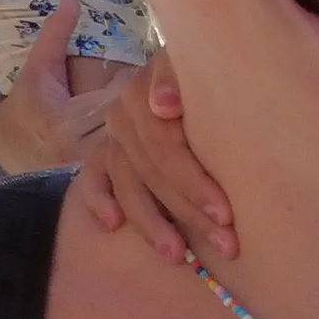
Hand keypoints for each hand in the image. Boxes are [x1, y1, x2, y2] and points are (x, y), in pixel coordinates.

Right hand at [56, 40, 236, 263]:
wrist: (200, 64)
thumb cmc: (214, 69)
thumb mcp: (199, 66)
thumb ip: (177, 78)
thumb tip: (163, 107)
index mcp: (145, 93)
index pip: (165, 145)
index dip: (193, 181)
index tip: (225, 215)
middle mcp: (125, 115)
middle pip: (150, 170)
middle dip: (187, 211)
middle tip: (224, 244)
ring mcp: (114, 135)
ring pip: (126, 182)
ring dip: (149, 221)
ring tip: (176, 254)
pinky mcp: (106, 151)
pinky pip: (92, 177)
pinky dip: (98, 199)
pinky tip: (111, 224)